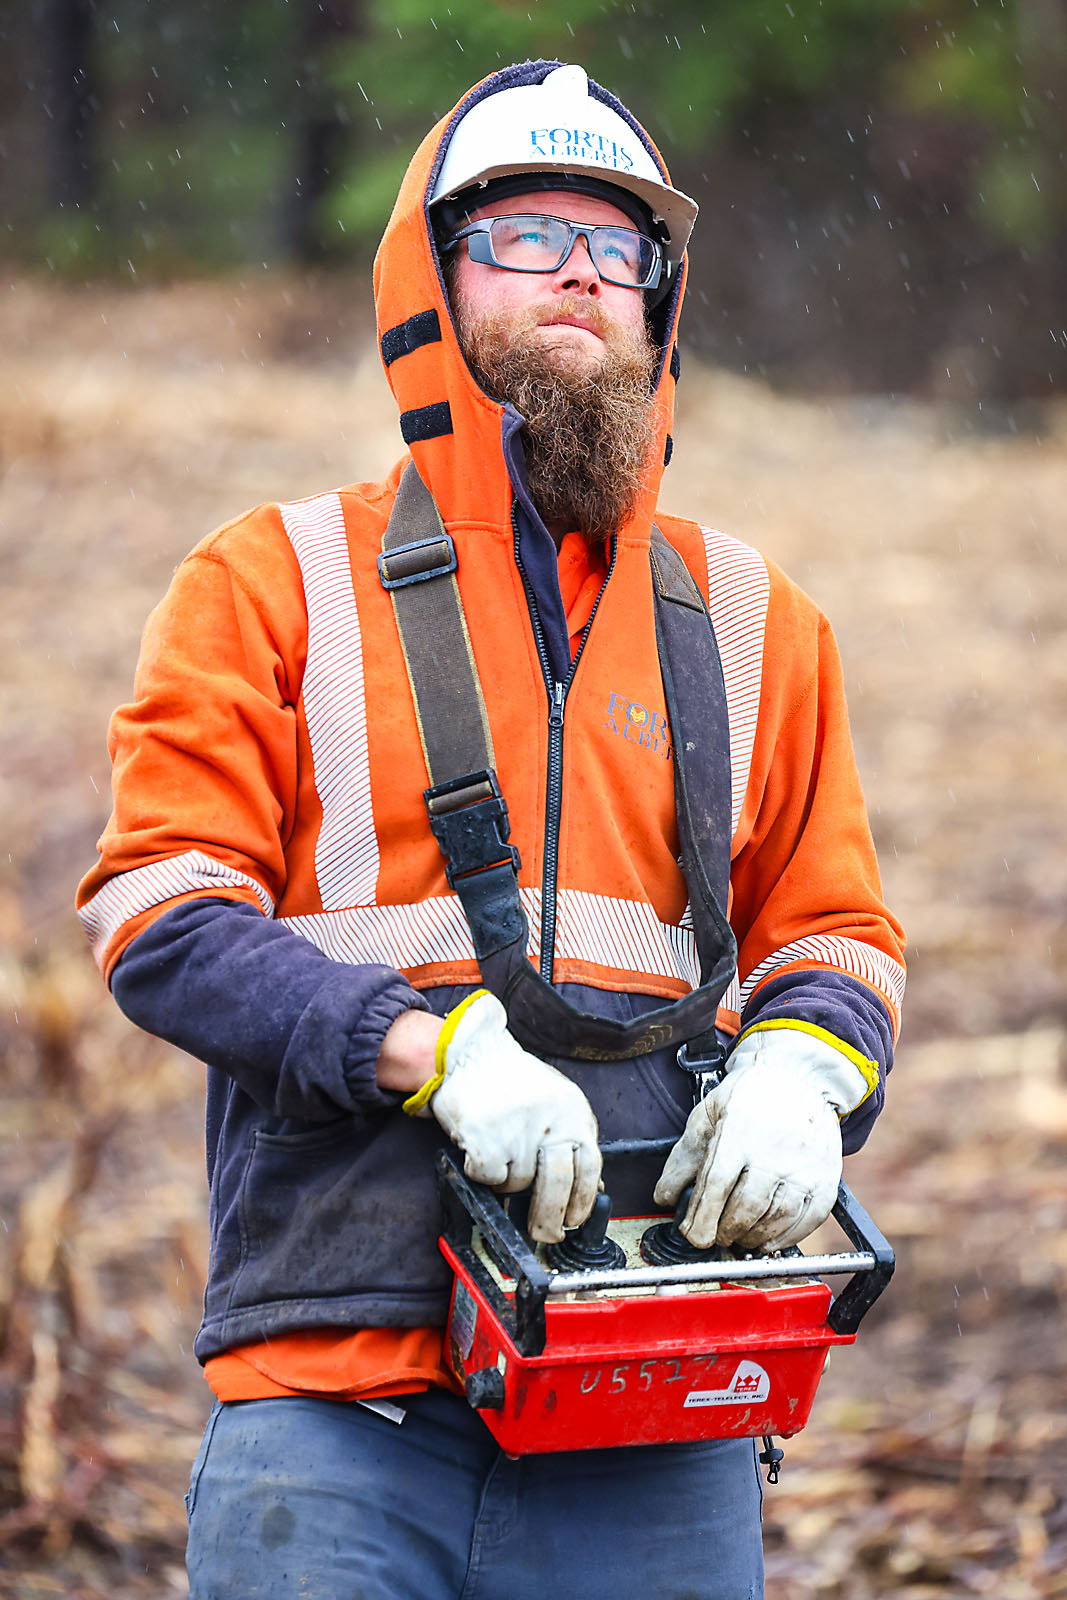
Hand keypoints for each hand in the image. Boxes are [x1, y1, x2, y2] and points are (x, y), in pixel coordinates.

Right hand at [416, 991, 600, 1242]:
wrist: (467, 1055)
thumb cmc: (510, 1081)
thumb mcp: (554, 1101)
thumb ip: (572, 1139)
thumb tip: (590, 1188)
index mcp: (572, 1110)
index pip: (589, 1165)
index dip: (583, 1201)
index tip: (575, 1221)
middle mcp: (549, 1118)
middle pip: (557, 1185)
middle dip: (549, 1218)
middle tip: (544, 1234)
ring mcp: (518, 1129)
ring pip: (518, 1184)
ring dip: (507, 1180)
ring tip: (499, 1149)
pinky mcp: (486, 1138)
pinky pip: (489, 1179)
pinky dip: (482, 1173)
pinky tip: (480, 1148)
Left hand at [653, 1026, 874, 1250]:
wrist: (799, 1077)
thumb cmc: (750, 1095)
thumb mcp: (708, 1115)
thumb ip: (685, 1157)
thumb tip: (665, 1196)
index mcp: (739, 1133)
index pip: (717, 1186)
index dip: (703, 1218)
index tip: (694, 1235)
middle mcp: (774, 1151)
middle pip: (745, 1208)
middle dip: (725, 1231)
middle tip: (716, 1236)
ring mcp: (804, 1166)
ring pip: (776, 1219)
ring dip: (753, 1238)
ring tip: (740, 1237)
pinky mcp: (826, 1177)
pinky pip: (808, 1220)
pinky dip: (786, 1238)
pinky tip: (769, 1238)